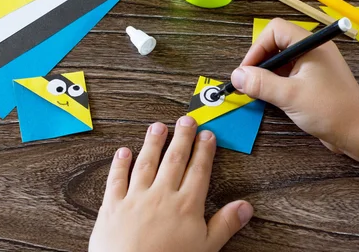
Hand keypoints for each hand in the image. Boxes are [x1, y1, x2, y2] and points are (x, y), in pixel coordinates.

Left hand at [89, 116, 252, 251]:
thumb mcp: (205, 248)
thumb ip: (224, 225)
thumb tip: (245, 207)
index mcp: (185, 205)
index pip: (198, 170)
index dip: (204, 150)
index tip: (207, 135)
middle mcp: (161, 195)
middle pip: (174, 159)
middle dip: (182, 137)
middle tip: (187, 120)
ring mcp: (135, 198)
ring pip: (146, 162)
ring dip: (153, 143)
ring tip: (158, 127)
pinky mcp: (112, 206)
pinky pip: (116, 179)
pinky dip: (119, 164)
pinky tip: (124, 152)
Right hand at [231, 18, 358, 151]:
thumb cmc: (330, 110)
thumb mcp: (290, 96)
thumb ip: (261, 84)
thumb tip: (236, 76)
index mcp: (311, 45)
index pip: (275, 31)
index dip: (257, 48)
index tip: (246, 71)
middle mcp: (313, 51)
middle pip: (276, 44)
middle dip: (259, 62)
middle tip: (247, 83)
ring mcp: (315, 66)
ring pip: (281, 61)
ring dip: (266, 74)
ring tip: (255, 93)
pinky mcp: (315, 82)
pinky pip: (289, 75)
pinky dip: (276, 83)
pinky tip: (269, 98)